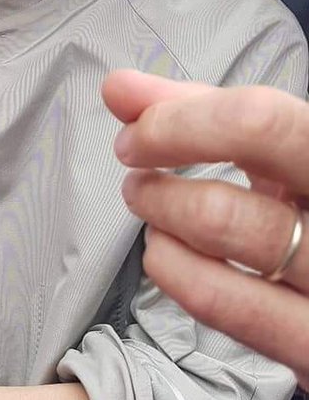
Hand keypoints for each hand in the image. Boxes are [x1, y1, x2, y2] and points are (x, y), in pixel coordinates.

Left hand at [103, 69, 308, 384]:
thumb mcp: (278, 149)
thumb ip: (206, 112)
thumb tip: (121, 90)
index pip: (262, 125)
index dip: (180, 123)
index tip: (137, 130)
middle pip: (236, 198)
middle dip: (163, 183)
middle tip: (134, 166)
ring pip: (234, 248)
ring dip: (166, 217)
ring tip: (148, 203)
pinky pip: (232, 310)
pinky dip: (180, 273)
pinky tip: (165, 254)